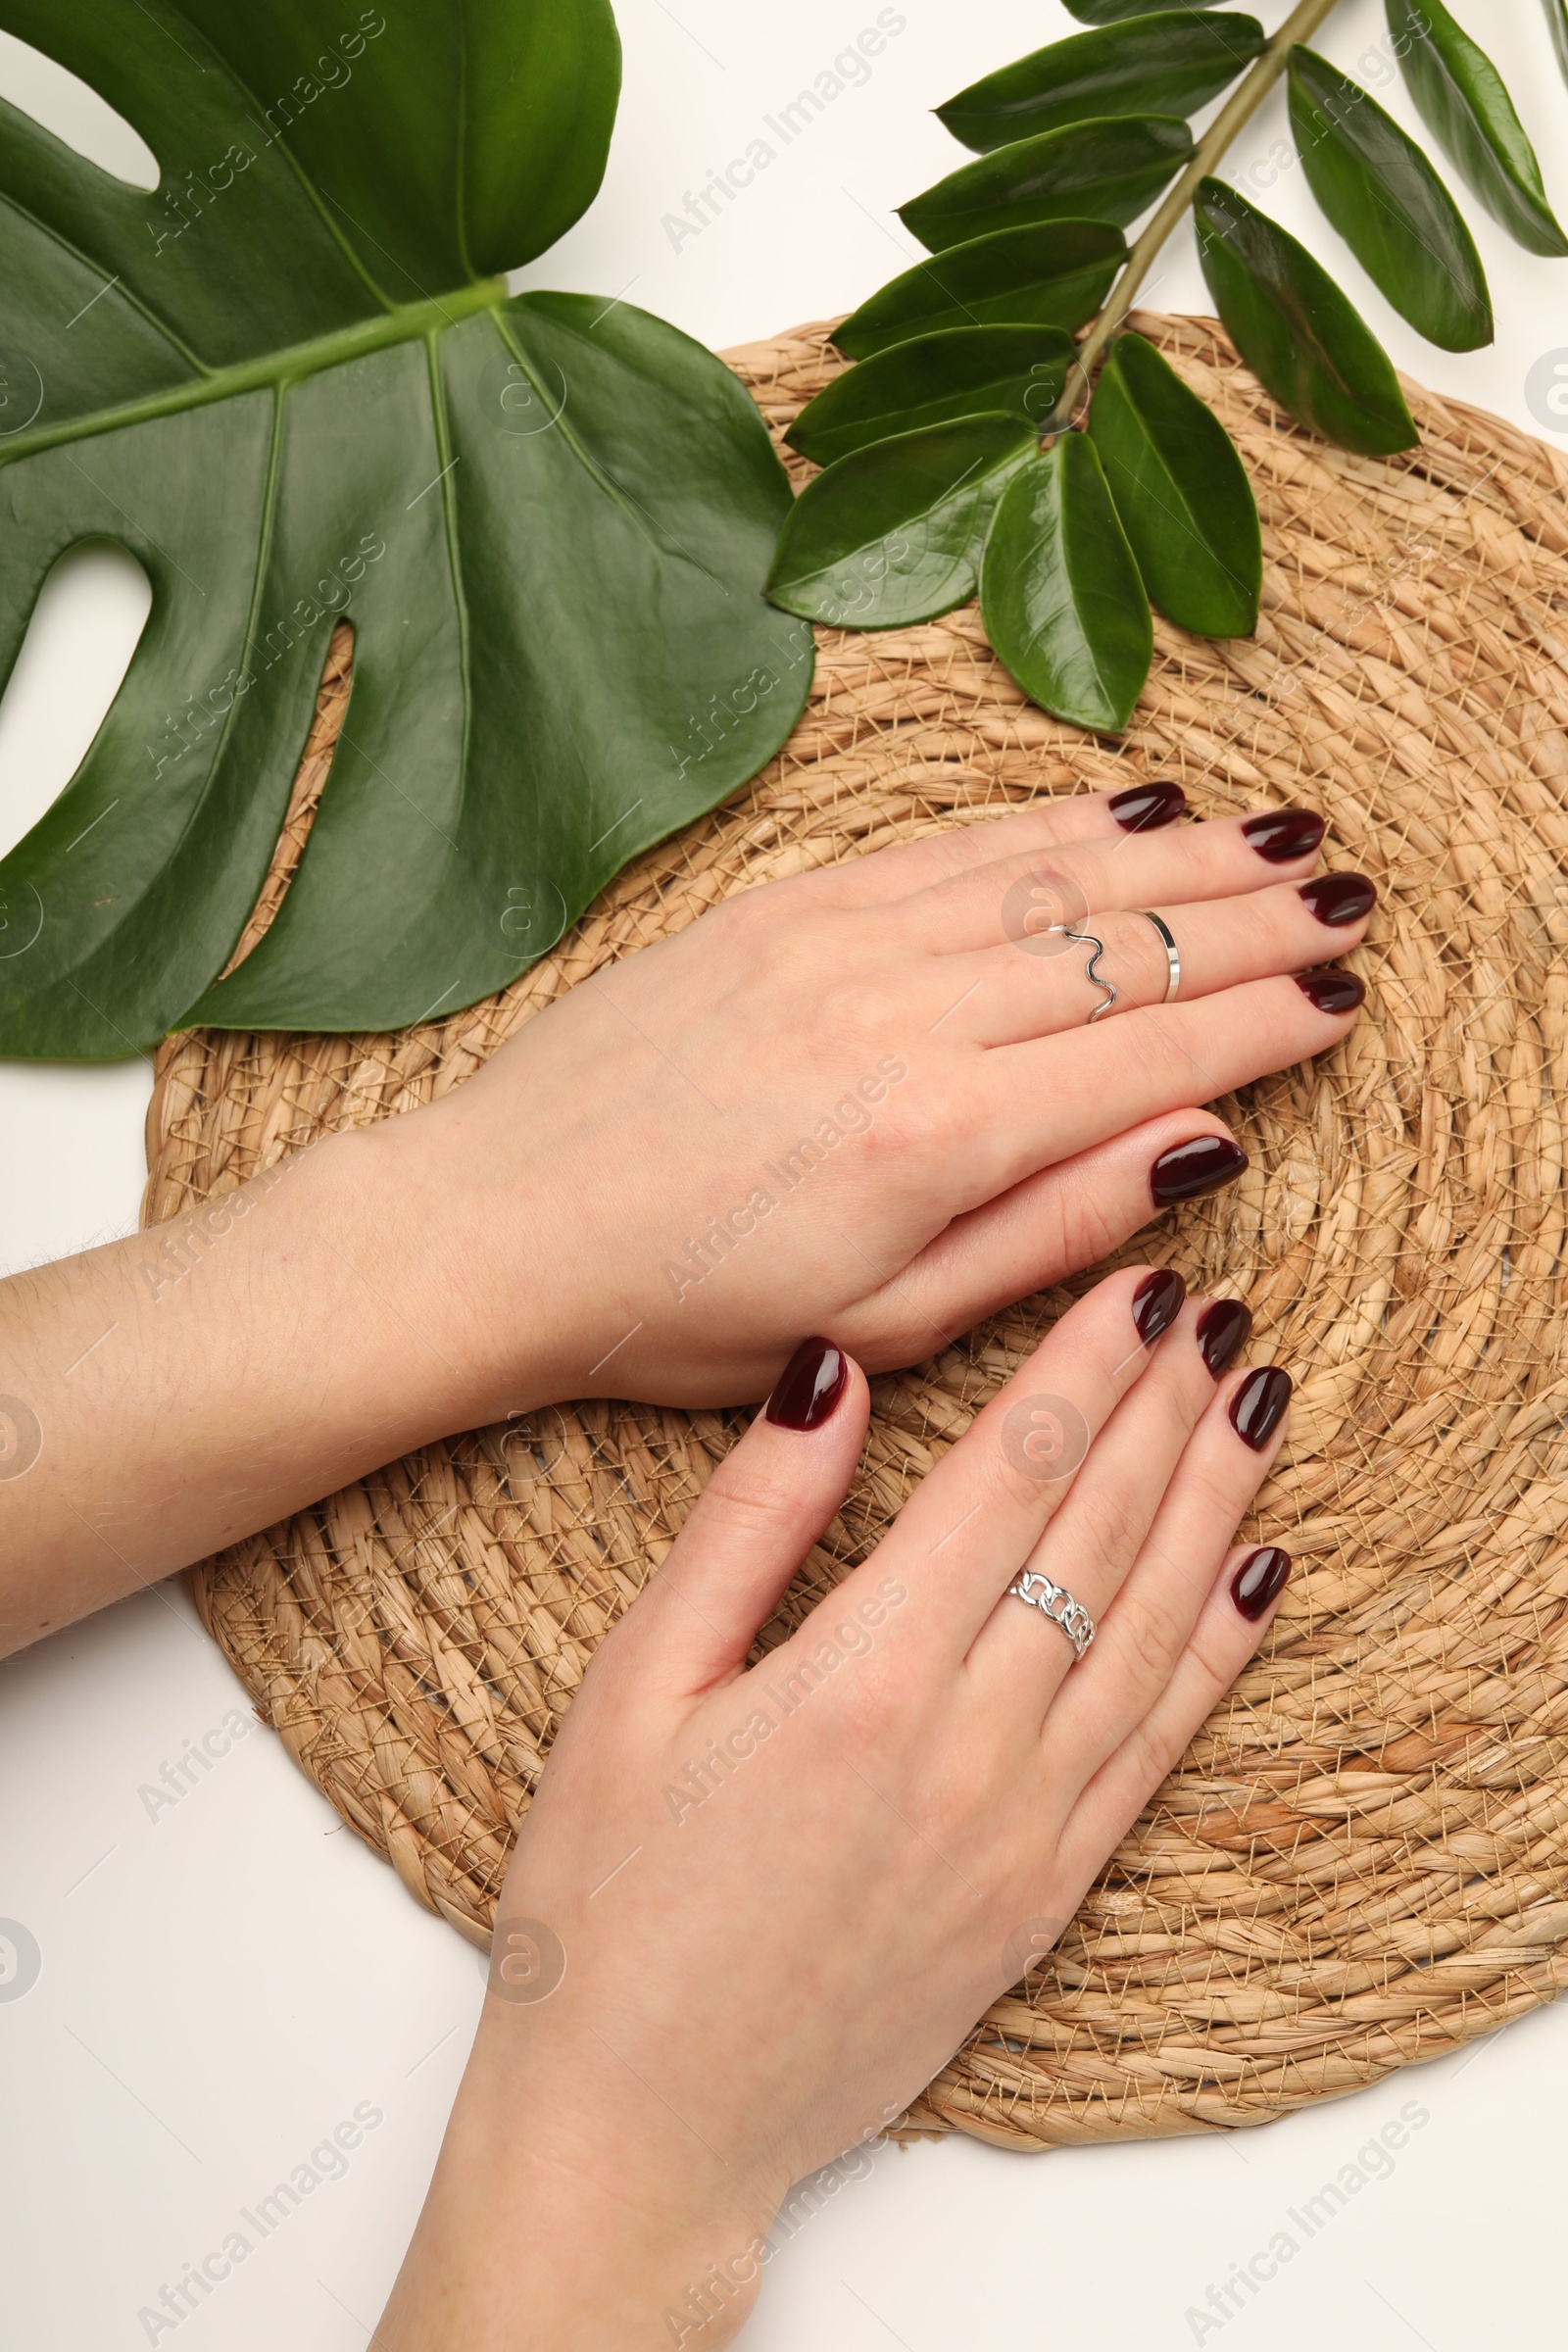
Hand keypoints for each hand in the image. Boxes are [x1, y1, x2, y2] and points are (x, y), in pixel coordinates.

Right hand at [379, 1265, 1294, 2347]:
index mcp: (859, 1675)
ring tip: (1254, 1408)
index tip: (1135, 1290)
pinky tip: (1254, 1579)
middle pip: (1098, 1534)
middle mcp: (967, 1744)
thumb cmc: (607, 1903)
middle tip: (1214, 1315)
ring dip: (1211, 1506)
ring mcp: (1022, 1827)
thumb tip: (832, 1378)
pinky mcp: (1044, 1897)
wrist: (646, 2119)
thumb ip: (747, 1526)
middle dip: (1164, 1409)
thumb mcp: (633, 1687)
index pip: (1009, 1476)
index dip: (1083, 1370)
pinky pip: (1157, 1750)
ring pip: (1150, 1628)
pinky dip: (1217, 1655)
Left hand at [400, 785, 1368, 1409]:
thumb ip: (1051, 1230)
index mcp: (936, 1138)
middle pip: (1123, 945)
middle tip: (1346, 897)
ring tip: (1272, 836)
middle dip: (1251, 918)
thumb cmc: (681, 1312)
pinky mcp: (779, 904)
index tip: (1342, 997)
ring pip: (1049, 875)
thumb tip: (1199, 1145)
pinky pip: (949, 847)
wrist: (495, 1228)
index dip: (1265, 1021)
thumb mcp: (884, 1325)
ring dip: (1174, 853)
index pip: (1153, 1053)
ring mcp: (834, 940)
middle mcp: (898, 1013)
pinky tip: (1118, 809)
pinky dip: (1049, 824)